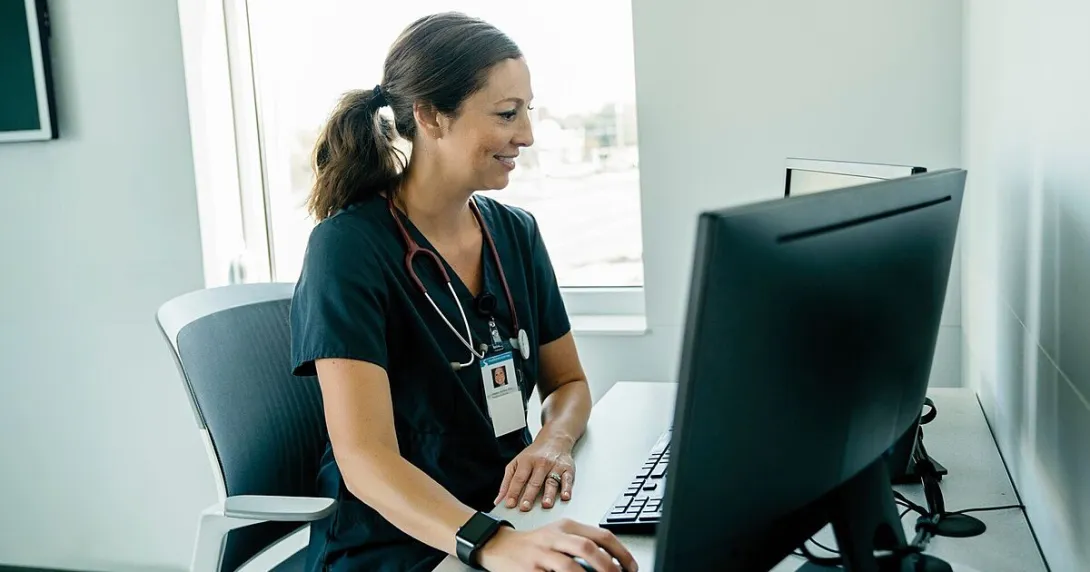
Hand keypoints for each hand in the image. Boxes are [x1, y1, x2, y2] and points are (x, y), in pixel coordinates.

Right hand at [478, 518, 637, 571]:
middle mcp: (555, 537)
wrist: (499, 545)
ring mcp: (541, 554)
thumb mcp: (559, 536)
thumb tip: (612, 562)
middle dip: (609, 566)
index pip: (601, 535)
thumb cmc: (534, 544)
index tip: (631, 567)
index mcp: (567, 526)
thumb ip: (582, 543)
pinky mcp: (530, 570)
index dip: (621, 552)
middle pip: (588, 548)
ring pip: (570, 566)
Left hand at [495, 436, 574, 510]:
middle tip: (525, 507)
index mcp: (526, 461)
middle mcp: (541, 463)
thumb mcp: (516, 463)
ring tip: (545, 504)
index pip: (518, 478)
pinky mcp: (567, 469)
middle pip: (534, 481)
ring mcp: (554, 466)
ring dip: (549, 494)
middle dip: (529, 495)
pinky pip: (567, 479)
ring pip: (551, 481)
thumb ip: (507, 482)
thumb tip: (498, 500)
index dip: (513, 491)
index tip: (510, 504)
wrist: (555, 440)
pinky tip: (565, 496)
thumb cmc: (534, 454)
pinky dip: (567, 488)